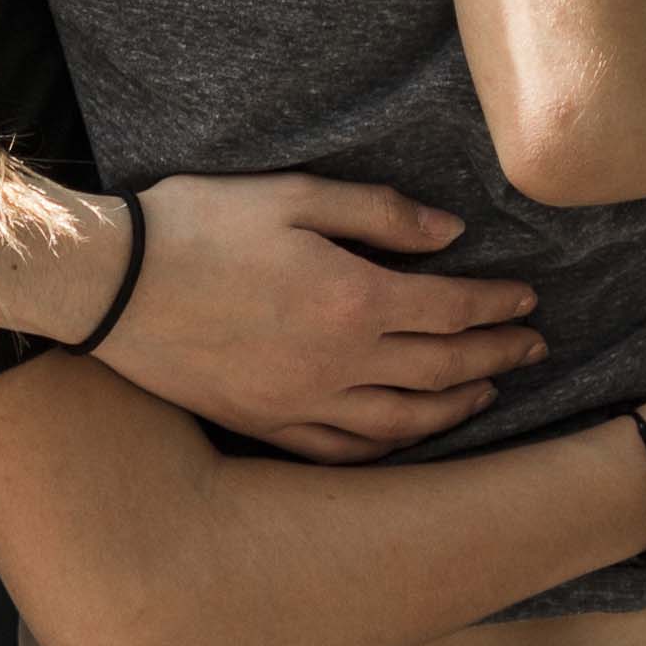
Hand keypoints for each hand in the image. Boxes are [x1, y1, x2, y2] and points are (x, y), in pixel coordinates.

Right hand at [93, 173, 547, 461]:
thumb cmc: (198, 225)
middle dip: (496, 356)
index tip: (530, 299)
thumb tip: (451, 233)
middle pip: (441, 368)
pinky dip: (390, 446)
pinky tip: (408, 436)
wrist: (111, 286)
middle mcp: (339, 363)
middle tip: (534, 347)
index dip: (498, 304)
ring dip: (456, 407)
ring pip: (403, 420)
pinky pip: (345, 450)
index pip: (451, 309)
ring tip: (488, 392)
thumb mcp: (294, 195)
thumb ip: (379, 214)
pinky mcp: (266, 425)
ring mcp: (302, 404)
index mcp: (353, 298)